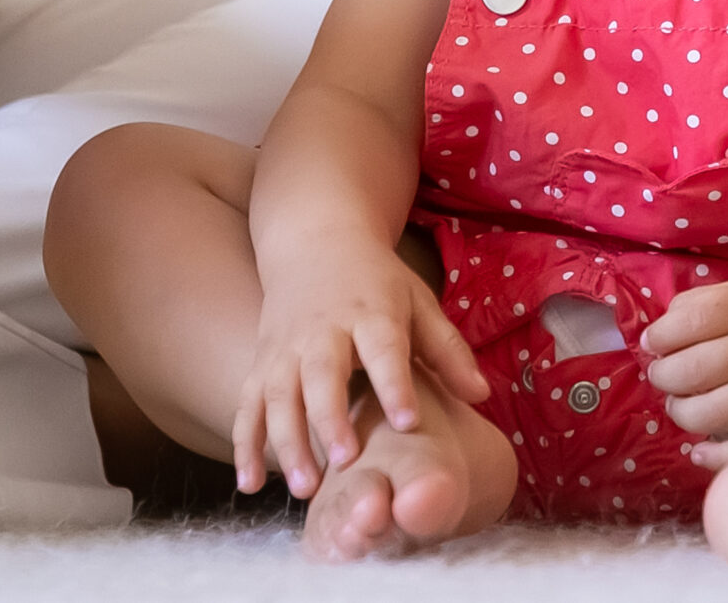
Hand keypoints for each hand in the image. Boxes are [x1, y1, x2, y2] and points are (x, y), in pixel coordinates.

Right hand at [233, 246, 488, 497]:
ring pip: (278, 394)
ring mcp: (285, 347)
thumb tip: (482, 395)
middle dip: (329, 417)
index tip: (407, 422)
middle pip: (322, 374)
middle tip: (344, 462)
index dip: (395, 384)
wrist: (314, 239)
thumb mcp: (418, 302)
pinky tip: (248, 485)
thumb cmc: (376, 282)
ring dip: (286, 441)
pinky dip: (245, 444)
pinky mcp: (261, 361)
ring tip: (304, 488)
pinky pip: (247, 405)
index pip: (383, 348)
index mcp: (370, 313)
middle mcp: (323, 330)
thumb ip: (448, 349)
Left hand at [642, 274, 727, 466]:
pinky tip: (699, 449)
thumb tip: (655, 333)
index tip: (653, 342)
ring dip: (681, 412)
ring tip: (681, 405)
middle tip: (662, 377)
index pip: (691, 320)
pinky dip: (711, 455)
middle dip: (664, 376)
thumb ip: (703, 303)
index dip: (661, 335)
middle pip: (694, 368)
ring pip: (709, 411)